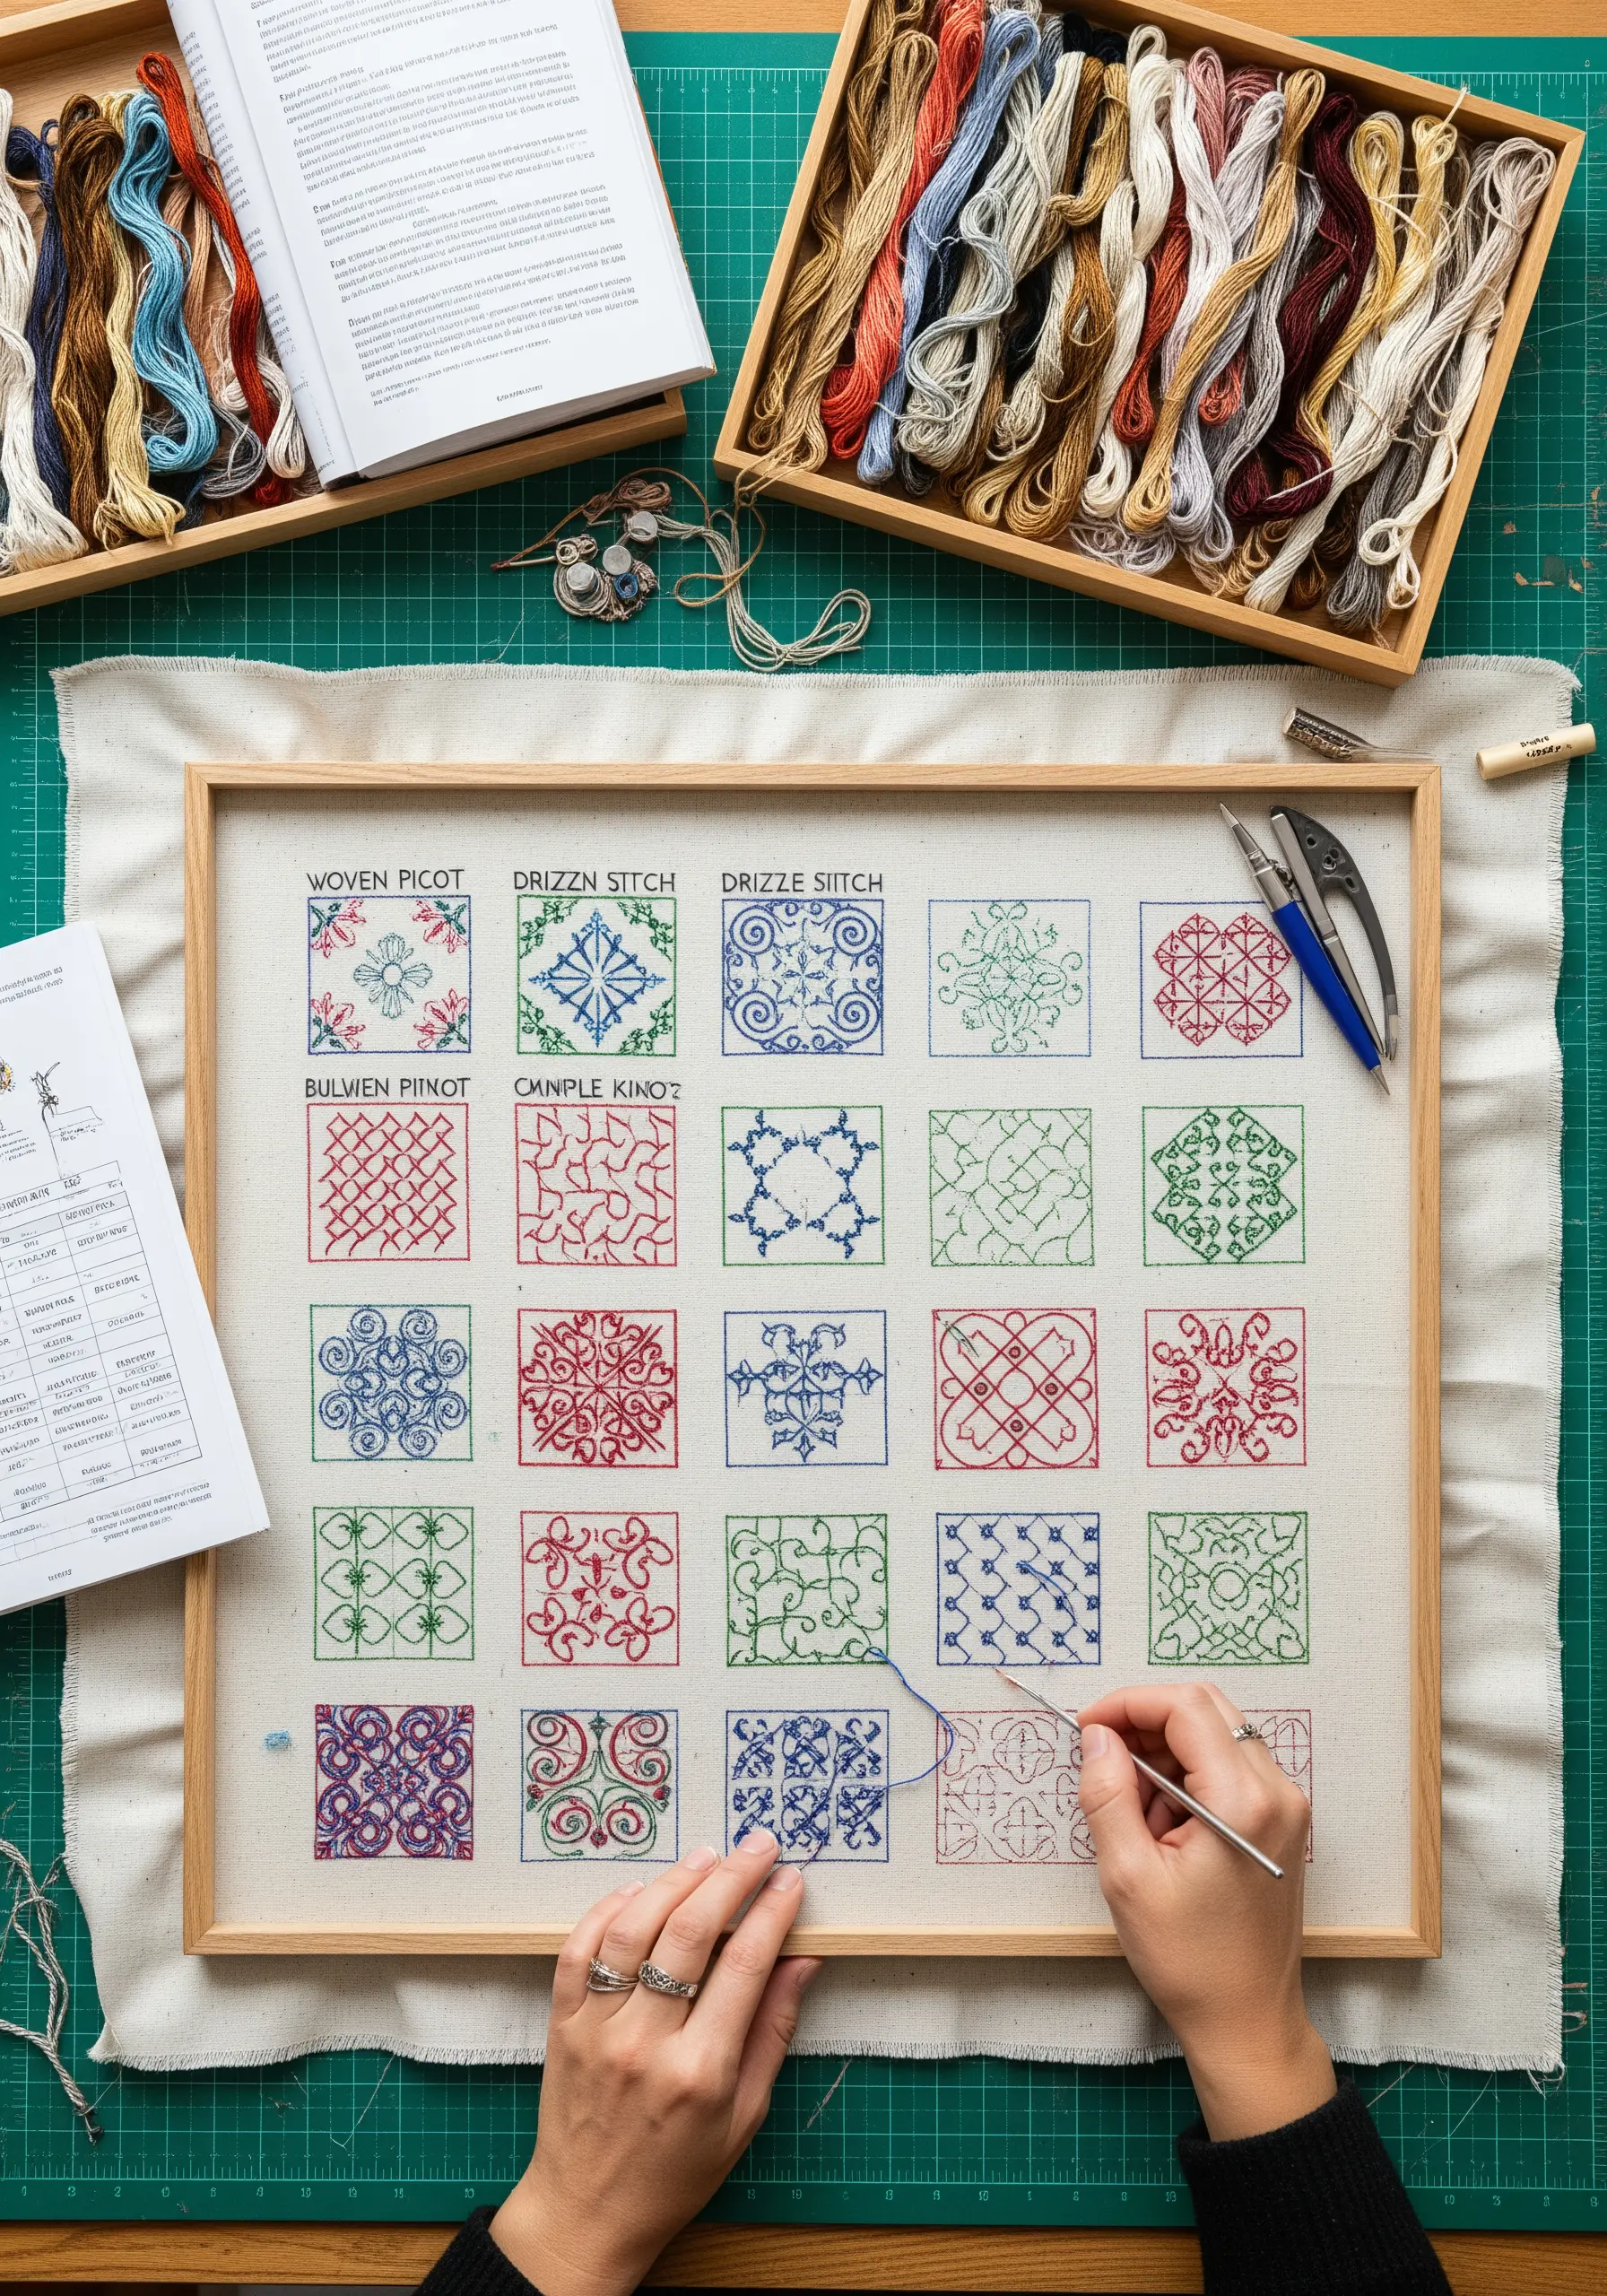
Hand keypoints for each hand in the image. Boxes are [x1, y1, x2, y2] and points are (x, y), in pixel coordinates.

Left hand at [491, 1831, 819, 2295]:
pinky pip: (579, 1948)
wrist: (586, 2214)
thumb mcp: (743, 2118)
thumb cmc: (673, 2174)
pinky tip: (639, 1892)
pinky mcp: (561, 2024)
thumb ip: (772, 2033)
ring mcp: (596, 2030)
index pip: (743, 1964)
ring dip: (673, 1882)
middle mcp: (645, 2043)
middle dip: (731, 1878)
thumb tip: (801, 1961)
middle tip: (757, 1848)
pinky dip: (608, 1910)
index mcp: (700, 2072)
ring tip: (705, 1858)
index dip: (771, 1911)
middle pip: (690, 1933)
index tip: (789, 1881)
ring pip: (632, 1928)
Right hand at [1077, 1682, 1335, 2142]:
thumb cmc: (1188, 1960)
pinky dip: (1189, 1778)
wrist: (1247, 2020)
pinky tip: (1163, 1827)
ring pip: (1217, 1736)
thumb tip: (1097, 1736)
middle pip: (1207, 1710)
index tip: (1087, 1728)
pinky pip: (1230, 1769)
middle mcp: (1277, 1791)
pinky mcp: (1282, 1823)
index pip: (1186, 1707)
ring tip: (1134, 1813)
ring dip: (1166, 1754)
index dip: (1129, 1703)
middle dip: (1146, 1723)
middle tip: (1103, 1760)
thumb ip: (1108, 1793)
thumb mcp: (1128, 1876)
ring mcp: (1286, 1806)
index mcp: (1243, 1801)